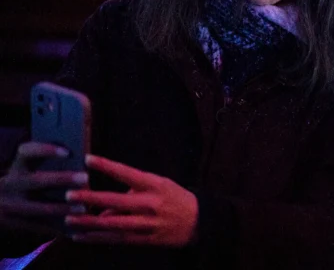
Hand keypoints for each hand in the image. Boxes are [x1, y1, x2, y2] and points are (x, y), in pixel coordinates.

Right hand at [0, 142, 88, 233]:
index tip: (68, 152)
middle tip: (85, 178)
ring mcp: (10, 206)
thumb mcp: (28, 170)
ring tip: (84, 208)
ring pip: (38, 208)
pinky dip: (58, 227)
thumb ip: (47, 164)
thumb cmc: (27, 180)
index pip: (26, 152)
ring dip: (63, 208)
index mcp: (17, 166)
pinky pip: (39, 226)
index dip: (46, 150)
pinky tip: (75, 228)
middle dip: (61, 179)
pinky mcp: (14, 224)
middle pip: (35, 180)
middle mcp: (10, 184)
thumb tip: (80, 159)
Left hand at [64, 155, 197, 246]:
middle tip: (69, 194)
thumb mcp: (160, 184)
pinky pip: (115, 239)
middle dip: (90, 197)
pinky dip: (96, 238)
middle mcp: (149, 204)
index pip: (126, 173)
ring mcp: (145, 223)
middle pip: (114, 200)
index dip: (107, 166)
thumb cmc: (176, 198)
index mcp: (154, 185)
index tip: (88, 159)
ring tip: (69, 218)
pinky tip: (80, 236)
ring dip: (88, 221)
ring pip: (111, 223)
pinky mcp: (143, 240)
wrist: (198, 222)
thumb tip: (104, 205)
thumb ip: (133, 190)